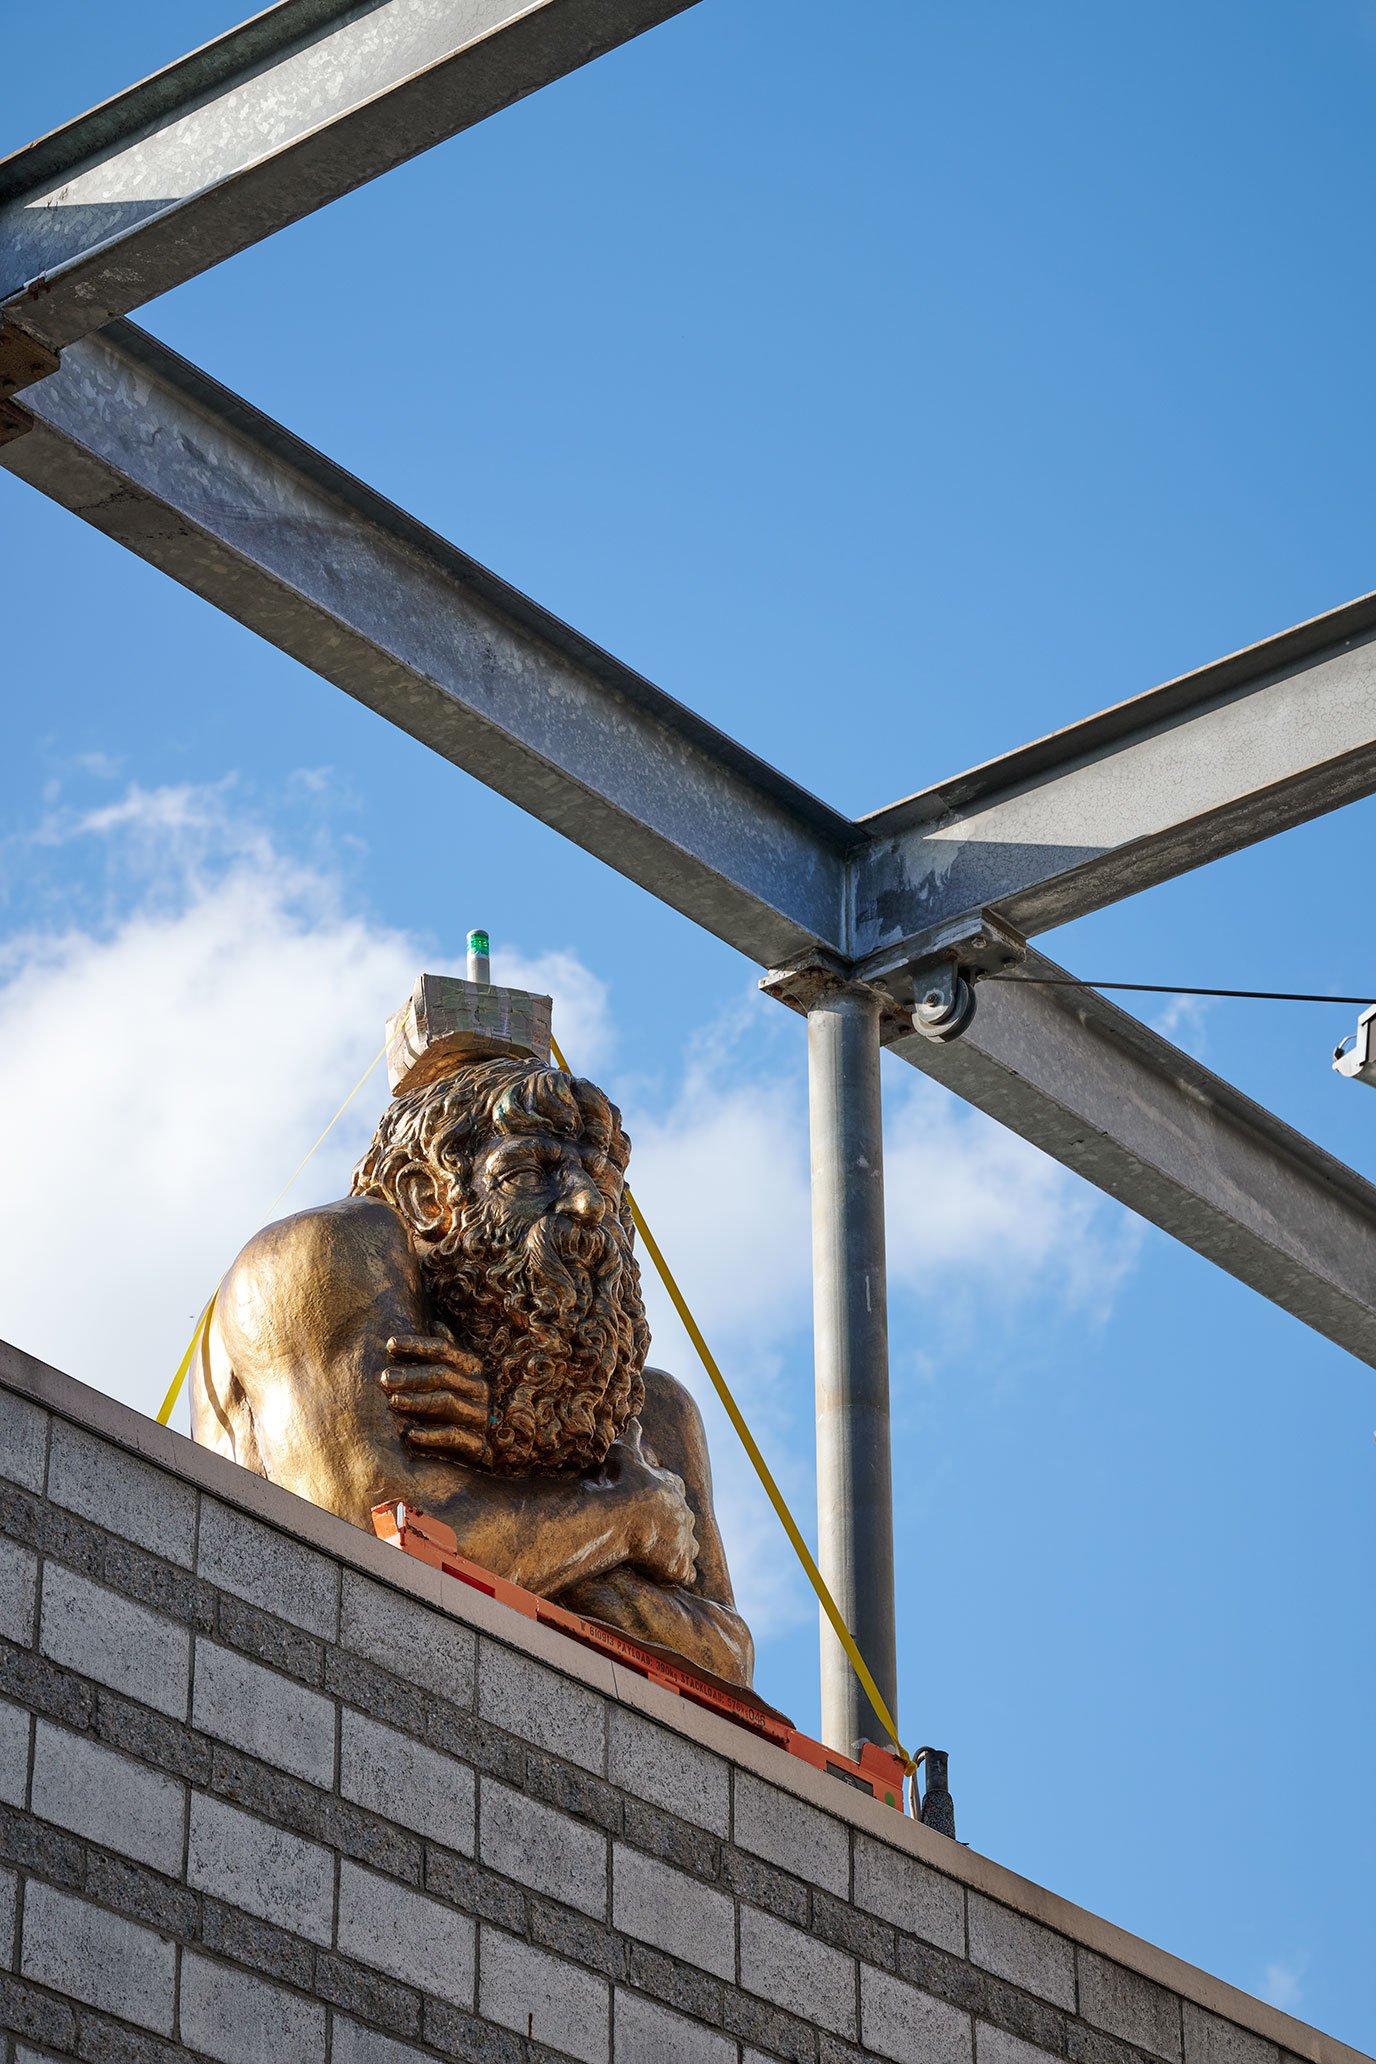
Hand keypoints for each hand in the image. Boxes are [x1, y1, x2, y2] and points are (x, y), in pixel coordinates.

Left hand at [379, 1332, 488, 1464]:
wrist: (459, 1456)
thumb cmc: (440, 1411)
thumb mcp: (441, 1380)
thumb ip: (438, 1355)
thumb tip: (435, 1322)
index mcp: (470, 1367)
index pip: (444, 1349)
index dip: (417, 1345)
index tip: (389, 1345)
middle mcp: (478, 1389)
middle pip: (443, 1374)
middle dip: (411, 1375)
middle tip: (384, 1378)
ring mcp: (480, 1417)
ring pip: (448, 1402)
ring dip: (418, 1401)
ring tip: (393, 1401)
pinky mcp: (479, 1446)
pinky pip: (455, 1437)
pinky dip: (432, 1435)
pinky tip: (409, 1435)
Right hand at [596, 1418, 697, 1586]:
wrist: (624, 1515)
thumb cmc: (622, 1482)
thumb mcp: (625, 1454)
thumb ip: (632, 1437)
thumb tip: (635, 1419)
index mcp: (672, 1488)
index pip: (673, 1489)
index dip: (662, 1496)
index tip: (650, 1501)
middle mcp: (684, 1513)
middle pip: (684, 1520)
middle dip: (672, 1525)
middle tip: (654, 1532)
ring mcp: (684, 1541)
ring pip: (689, 1546)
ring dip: (678, 1550)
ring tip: (661, 1555)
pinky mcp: (679, 1565)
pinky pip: (684, 1574)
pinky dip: (676, 1574)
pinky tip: (664, 1575)